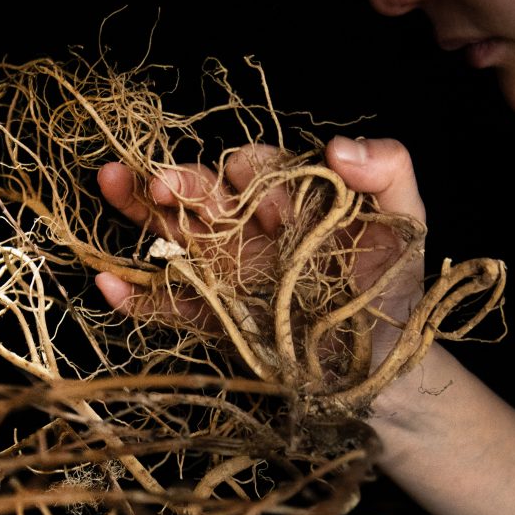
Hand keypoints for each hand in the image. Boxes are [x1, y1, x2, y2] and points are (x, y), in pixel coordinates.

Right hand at [96, 137, 426, 381]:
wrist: (387, 367)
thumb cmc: (394, 288)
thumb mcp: (406, 222)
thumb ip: (388, 171)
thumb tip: (335, 148)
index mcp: (289, 201)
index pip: (255, 168)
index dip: (254, 176)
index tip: (274, 209)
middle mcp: (251, 231)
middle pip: (201, 194)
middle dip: (173, 178)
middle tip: (153, 177)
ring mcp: (228, 276)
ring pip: (174, 236)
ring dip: (138, 211)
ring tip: (108, 183)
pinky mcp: (216, 321)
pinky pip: (170, 306)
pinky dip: (137, 297)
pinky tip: (109, 284)